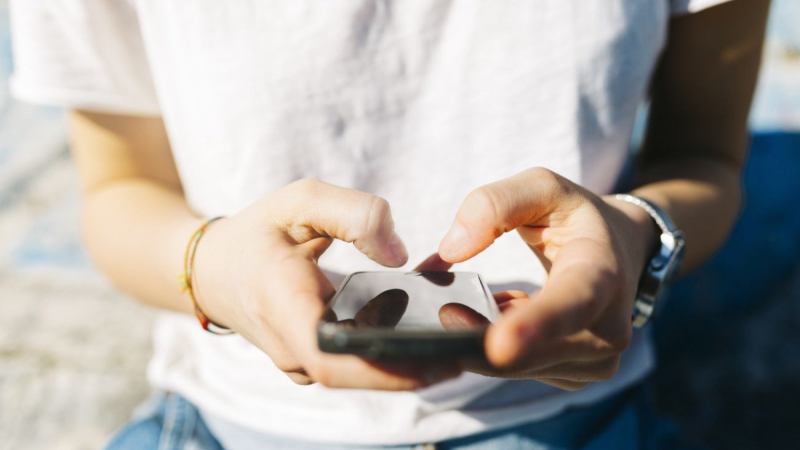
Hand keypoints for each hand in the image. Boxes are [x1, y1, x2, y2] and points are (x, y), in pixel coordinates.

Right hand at [192, 179, 460, 388]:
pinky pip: (353, 366)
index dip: (384, 368)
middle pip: (355, 375)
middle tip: (469, 349)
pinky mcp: (311, 361)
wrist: (215, 269)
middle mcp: (289, 345)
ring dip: (405, 365)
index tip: (439, 359)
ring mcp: (299, 360)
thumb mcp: (300, 200)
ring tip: (459, 343)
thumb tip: (398, 256)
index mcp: (281, 304)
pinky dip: (389, 356)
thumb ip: (353, 214)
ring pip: (358, 375)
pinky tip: (429, 339)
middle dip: (413, 370)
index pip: (331, 357)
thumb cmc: (260, 231)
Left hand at [437, 168, 658, 389]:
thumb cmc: (574, 217)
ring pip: (518, 368)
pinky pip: (518, 370)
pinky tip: (495, 314)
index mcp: (603, 273)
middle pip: (532, 353)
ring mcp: (595, 360)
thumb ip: (494, 204)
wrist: (618, 250)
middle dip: (478, 340)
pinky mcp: (573, 376)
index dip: (537, 325)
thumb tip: (451, 250)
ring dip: (484, 340)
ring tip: (481, 300)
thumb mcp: (542, 188)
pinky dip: (493, 347)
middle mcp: (609, 328)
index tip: (498, 345)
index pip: (574, 303)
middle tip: (439, 315)